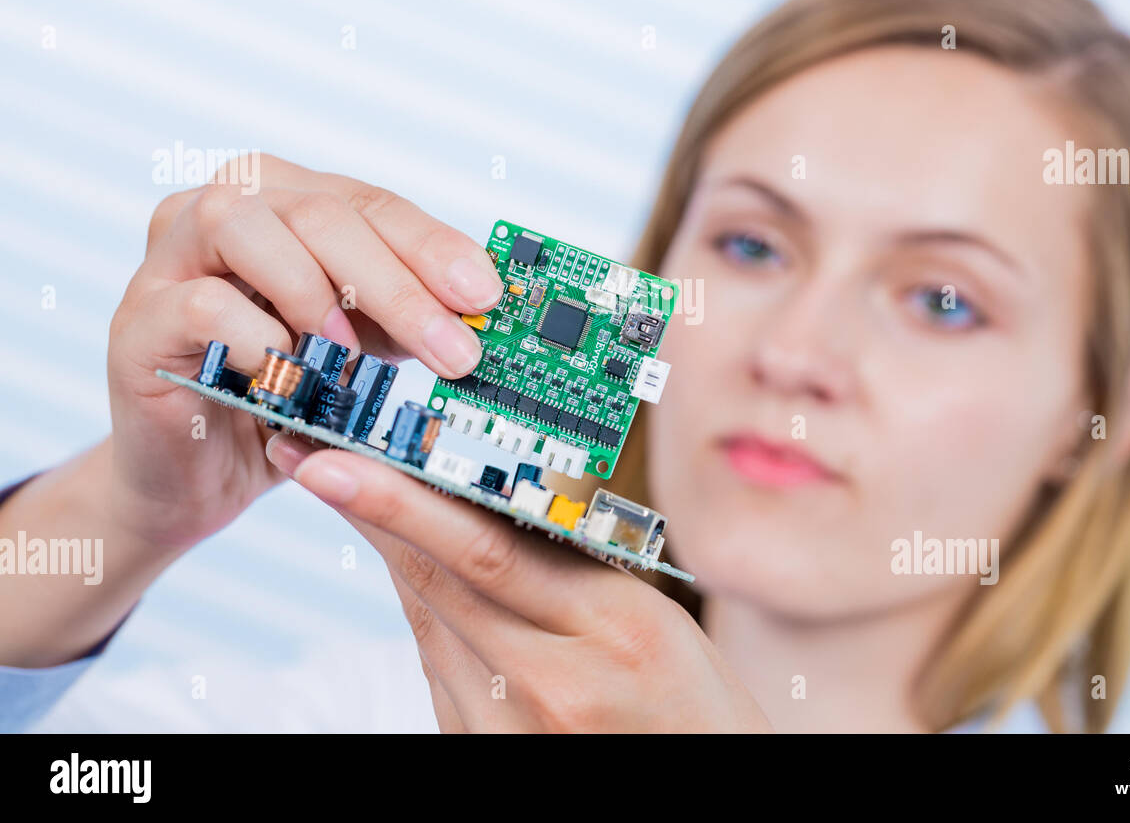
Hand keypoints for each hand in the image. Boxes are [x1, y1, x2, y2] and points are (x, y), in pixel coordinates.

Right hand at [106, 155, 503, 550]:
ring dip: (318, 293)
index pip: (372, 203)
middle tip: (453, 352)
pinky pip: (202, 302)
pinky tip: (294, 377)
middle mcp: (225, 208)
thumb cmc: (289, 394)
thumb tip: (483, 309)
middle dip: (398, 284)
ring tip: (357, 358)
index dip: (434, 248)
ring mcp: (170, 257)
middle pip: (320, 212)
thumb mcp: (366, 345)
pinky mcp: (138, 318)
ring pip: (244, 226)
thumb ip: (409, 314)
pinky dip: (260, 339)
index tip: (486, 297)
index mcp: (287, 199)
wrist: (201, 474)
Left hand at [267, 436, 771, 731]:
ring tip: (351, 493)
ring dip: (389, 553)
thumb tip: (495, 501)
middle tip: (310, 458)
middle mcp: (551, 681)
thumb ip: (578, 565)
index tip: (343, 458)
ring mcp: (508, 728)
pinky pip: (437, 666)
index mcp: (612, 627)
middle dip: (367, 511)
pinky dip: (421, 611)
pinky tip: (411, 572)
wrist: (704, 786)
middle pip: (437, 580)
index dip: (403, 500)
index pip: (487, 549)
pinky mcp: (479, 752)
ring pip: (428, 620)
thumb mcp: (657, 617)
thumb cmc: (695, 704)